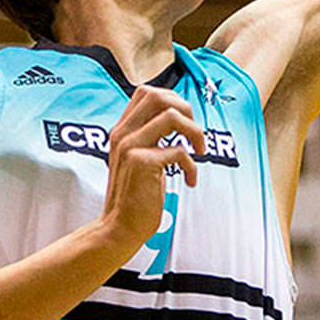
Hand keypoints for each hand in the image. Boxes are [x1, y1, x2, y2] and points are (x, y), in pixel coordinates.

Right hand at [95, 85, 204, 258]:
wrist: (120, 227)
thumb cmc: (136, 195)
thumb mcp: (138, 159)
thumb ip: (149, 137)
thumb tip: (177, 116)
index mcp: (122, 130)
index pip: (146, 92)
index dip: (173, 99)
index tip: (185, 120)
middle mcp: (123, 134)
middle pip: (158, 96)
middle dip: (186, 109)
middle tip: (194, 133)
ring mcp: (131, 147)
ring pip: (171, 116)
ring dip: (195, 132)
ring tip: (199, 151)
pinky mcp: (142, 163)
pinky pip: (179, 151)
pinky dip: (192, 166)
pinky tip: (190, 181)